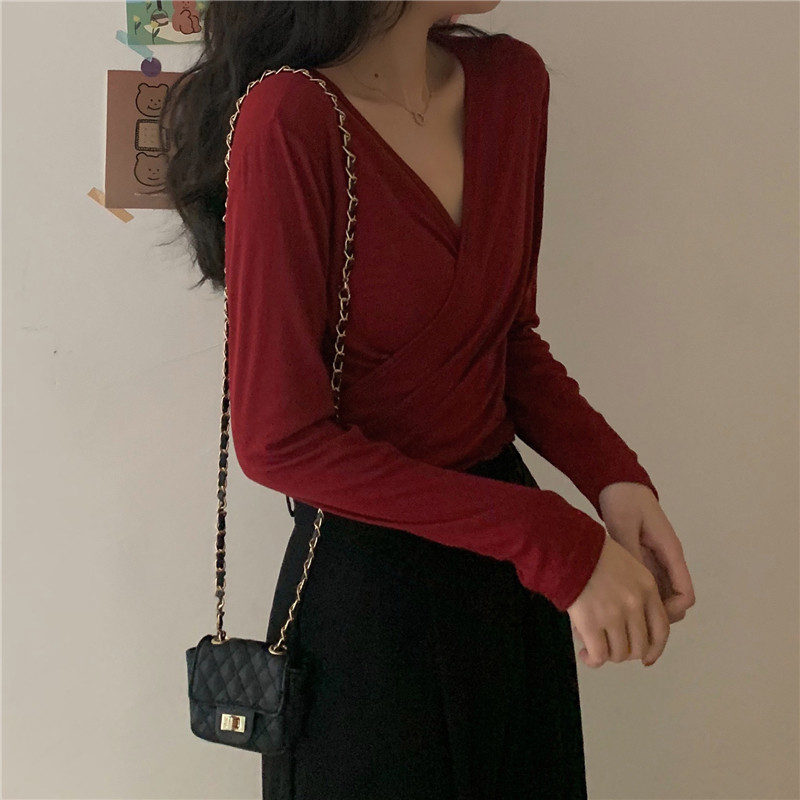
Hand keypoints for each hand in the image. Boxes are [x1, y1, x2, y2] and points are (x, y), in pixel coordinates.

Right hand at [567, 535, 669, 668]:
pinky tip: (585, 655)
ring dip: (608, 657)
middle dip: (626, 653)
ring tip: (595, 650)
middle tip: (612, 648)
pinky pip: (599, 655)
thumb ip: (636, 590)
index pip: (661, 629)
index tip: (646, 659)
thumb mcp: (627, 564)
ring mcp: (614, 615)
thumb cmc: (592, 552)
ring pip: (619, 654)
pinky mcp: (591, 623)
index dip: (654, 649)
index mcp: (647, 588)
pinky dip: (593, 660)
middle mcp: (635, 604)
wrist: (567, 549)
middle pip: (640, 646)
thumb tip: (632, 622)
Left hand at [598, 482, 695, 624]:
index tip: (648, 616)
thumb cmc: (624, 502)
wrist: (618, 484)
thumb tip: (635, 586)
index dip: (672, 611)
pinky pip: (648, 587)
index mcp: (671, 553)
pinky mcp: (643, 561)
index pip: (685, 594)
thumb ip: (631, 555)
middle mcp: (668, 561)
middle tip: (631, 623)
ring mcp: (656, 562)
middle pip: (674, 601)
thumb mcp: (625, 527)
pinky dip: (639, 597)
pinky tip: (616, 602)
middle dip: (659, 617)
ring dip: (648, 609)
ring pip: (661, 597)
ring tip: (622, 617)